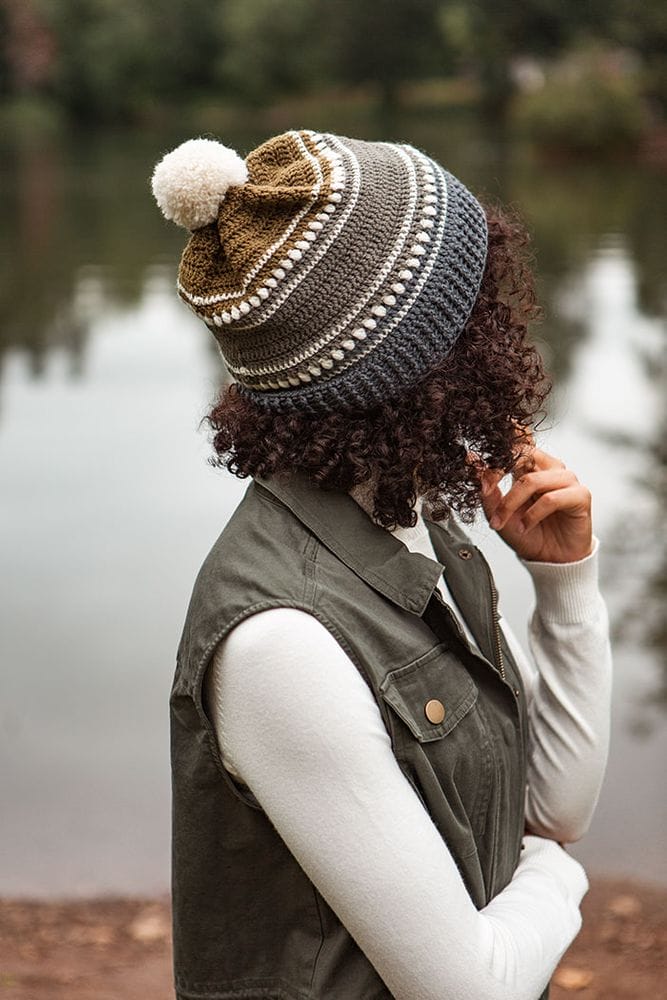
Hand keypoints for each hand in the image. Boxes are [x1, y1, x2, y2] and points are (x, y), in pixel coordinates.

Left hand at [479, 443, 593, 563]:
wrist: (550, 560)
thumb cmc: (527, 533)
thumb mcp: (498, 512)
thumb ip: (487, 487)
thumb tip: (471, 458)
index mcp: (531, 467)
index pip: (514, 447)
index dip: (494, 460)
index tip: (480, 481)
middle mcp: (550, 468)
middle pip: (525, 454)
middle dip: (500, 472)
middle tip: (486, 491)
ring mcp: (567, 480)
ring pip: (532, 480)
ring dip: (512, 502)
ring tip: (503, 522)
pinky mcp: (580, 496)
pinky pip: (551, 499)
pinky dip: (532, 515)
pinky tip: (524, 527)